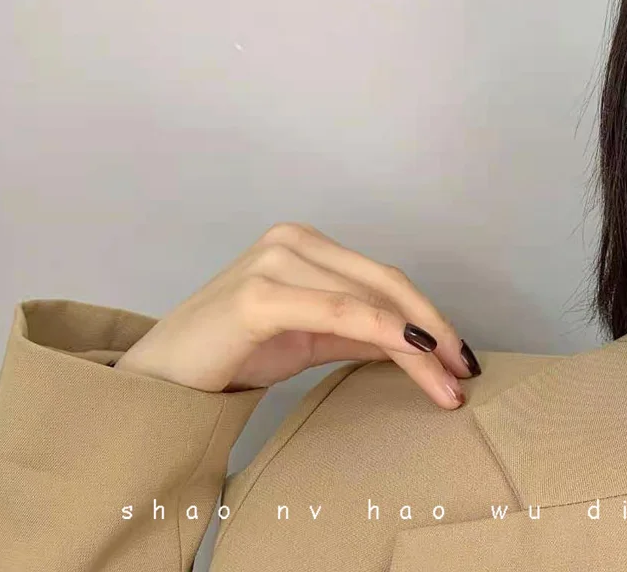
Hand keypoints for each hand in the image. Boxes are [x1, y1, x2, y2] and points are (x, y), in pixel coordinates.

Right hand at [113, 223, 480, 408]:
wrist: (162, 376)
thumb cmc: (232, 352)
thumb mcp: (308, 339)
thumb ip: (357, 333)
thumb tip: (414, 344)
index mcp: (304, 244)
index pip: (382, 280)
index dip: (428, 315)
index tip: (459, 356)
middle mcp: (293, 241)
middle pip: (386, 285)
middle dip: (433, 329)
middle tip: (464, 371)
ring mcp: (276, 261)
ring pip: (371, 301)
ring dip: (419, 343)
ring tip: (447, 384)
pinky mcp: (260, 293)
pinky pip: (340, 312)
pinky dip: (385, 334)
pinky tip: (417, 357)